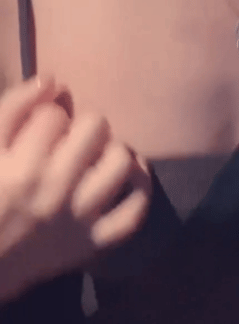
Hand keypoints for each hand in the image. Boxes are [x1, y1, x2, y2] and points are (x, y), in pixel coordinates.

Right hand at [0, 76, 151, 302]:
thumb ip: (12, 108)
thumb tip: (52, 79)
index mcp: (22, 167)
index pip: (54, 114)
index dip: (47, 116)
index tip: (41, 129)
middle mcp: (55, 191)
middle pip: (95, 127)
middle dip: (82, 124)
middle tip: (71, 139)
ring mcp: (79, 219)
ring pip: (121, 161)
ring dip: (112, 150)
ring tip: (99, 153)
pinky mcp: (93, 243)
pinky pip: (133, 212)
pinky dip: (140, 188)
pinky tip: (131, 173)